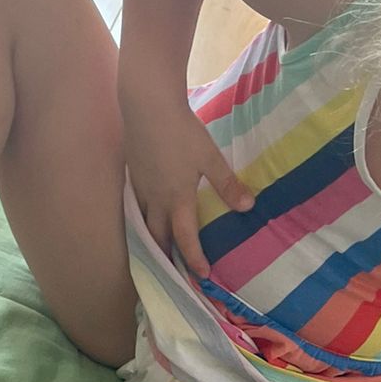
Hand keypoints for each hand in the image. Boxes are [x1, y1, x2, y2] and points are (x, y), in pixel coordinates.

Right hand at [122, 95, 251, 278]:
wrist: (147, 105)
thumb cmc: (181, 131)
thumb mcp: (209, 158)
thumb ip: (227, 184)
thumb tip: (247, 207)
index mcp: (177, 199)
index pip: (185, 238)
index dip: (194, 259)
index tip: (203, 275)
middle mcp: (155, 200)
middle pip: (158, 238)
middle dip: (167, 257)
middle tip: (176, 273)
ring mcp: (140, 188)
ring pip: (144, 224)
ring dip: (153, 241)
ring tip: (160, 251)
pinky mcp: (133, 175)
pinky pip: (137, 207)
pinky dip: (144, 219)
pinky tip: (148, 216)